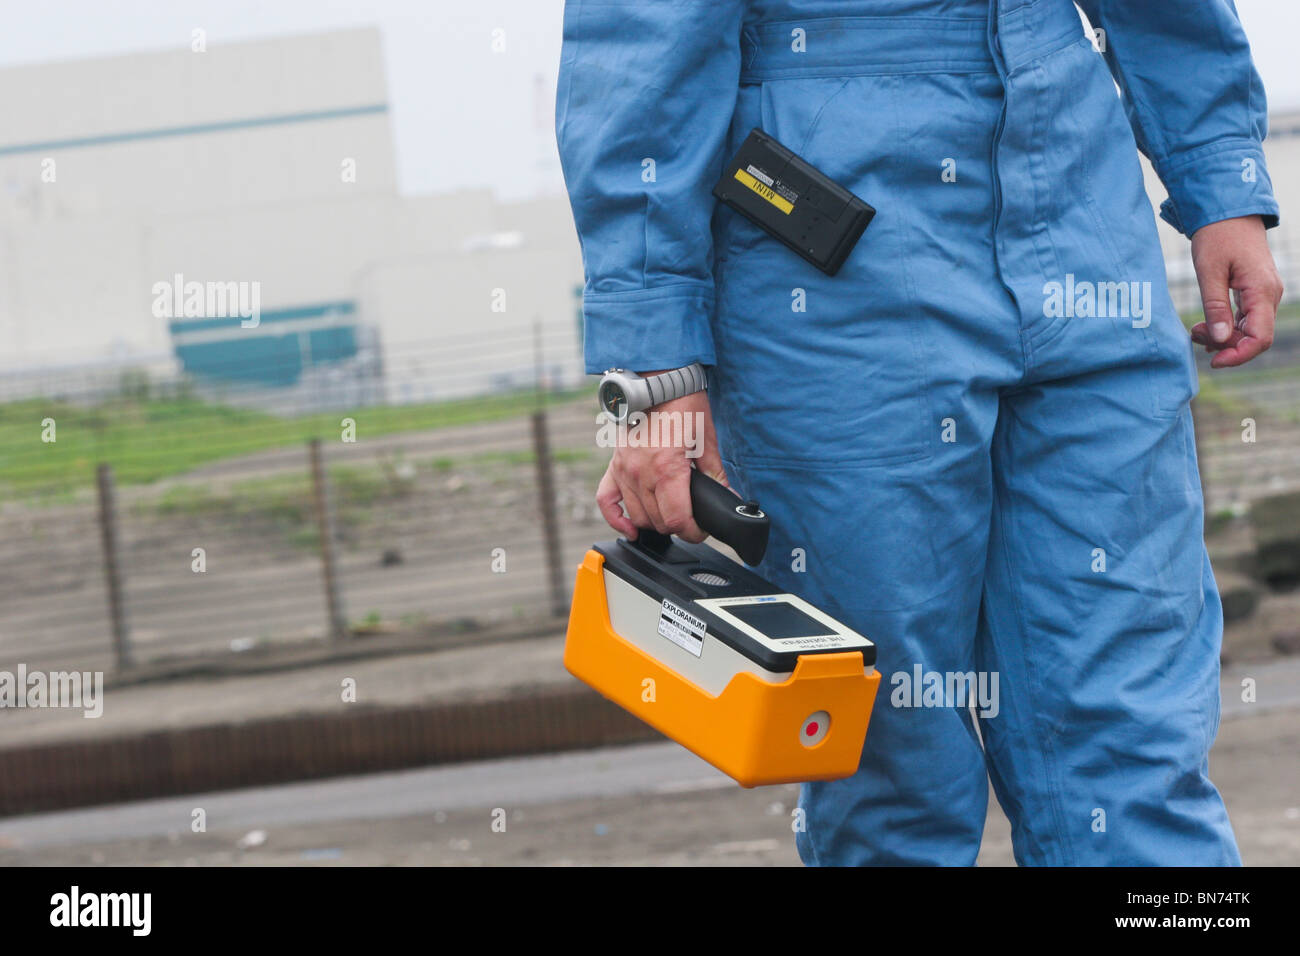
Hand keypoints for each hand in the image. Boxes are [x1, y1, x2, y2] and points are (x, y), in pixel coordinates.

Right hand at [595, 386, 726, 541]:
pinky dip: (615, 518)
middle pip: (657, 522)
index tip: (701, 530)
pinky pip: (606, 500)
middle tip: (691, 521)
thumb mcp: (707, 441)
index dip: (692, 532)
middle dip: (677, 527)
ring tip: (669, 517)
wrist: (659, 381)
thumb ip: (715, 475)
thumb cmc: (683, 405)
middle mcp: (641, 474)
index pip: (676, 520)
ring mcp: (624, 470)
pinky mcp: (614, 465)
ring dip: (654, 523)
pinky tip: (629, 528)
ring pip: (637, 515)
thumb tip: (727, 498)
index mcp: (667, 470)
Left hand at [1189, 215, 1283, 367]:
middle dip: (1225, 346)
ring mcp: (1264, 294)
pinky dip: (1226, 326)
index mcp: (1262, 291)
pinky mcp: (1255, 292)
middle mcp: (1269, 295)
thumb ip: (1215, 307)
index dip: (1238, 355)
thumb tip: (1221, 340)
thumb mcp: (1209, 271)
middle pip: (1254, 338)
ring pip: (1249, 330)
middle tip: (1194, 336)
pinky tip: (1205, 326)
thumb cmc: (1217, 236)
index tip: (1212, 361)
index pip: (1260, 338)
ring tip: (1195, 330)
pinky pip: (1245, 319)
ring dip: (1223, 337)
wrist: (1229, 212)